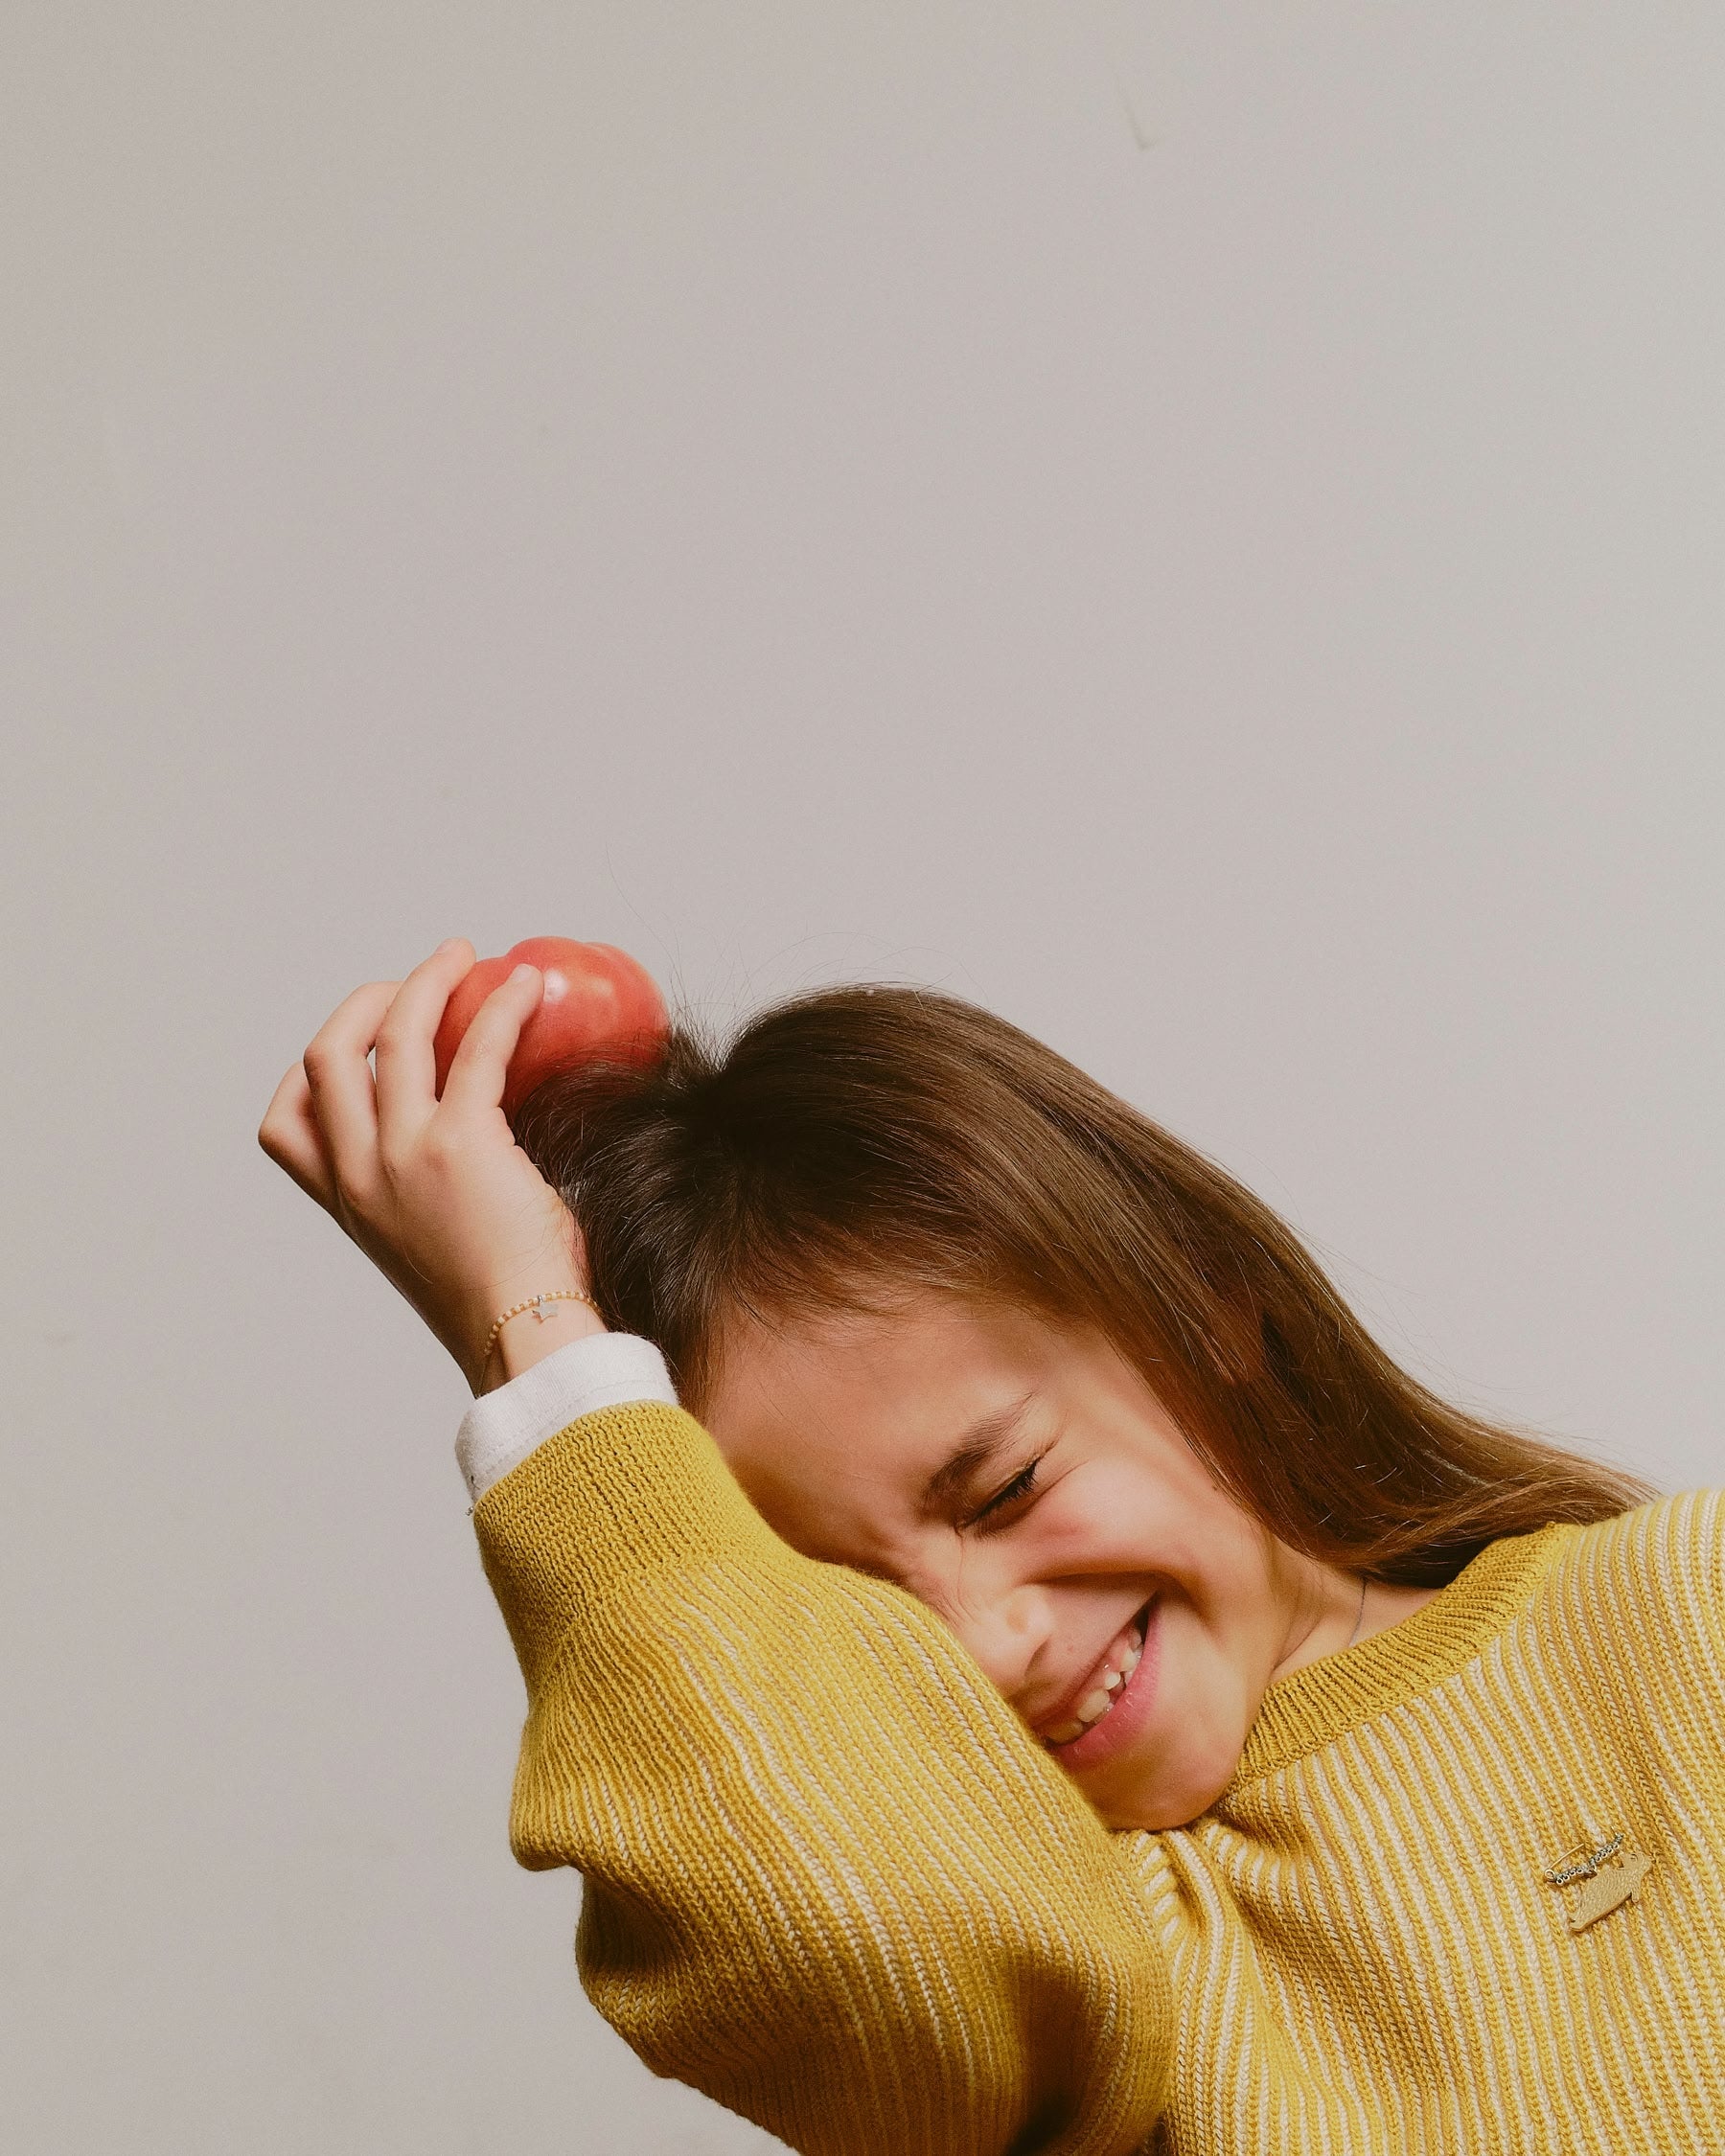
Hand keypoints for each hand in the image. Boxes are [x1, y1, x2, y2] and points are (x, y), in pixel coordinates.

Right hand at [258, 939, 605, 1391]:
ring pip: (394, 1034)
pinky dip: (499, 1006)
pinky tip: (525, 989)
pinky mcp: (462, 1144)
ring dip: (429, 980)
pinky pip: (477, 1048)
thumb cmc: (501, 1302)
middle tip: (421, 979)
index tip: (364, 1036)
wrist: (525, 1338)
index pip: (285, 1122)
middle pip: (326, 1055)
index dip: (315, 1067)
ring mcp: (403, 1155)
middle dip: (367, 1000)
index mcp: (345, 1204)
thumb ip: (422, 1194)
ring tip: (467, 956)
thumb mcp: (428, 1245)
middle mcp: (359, 1175)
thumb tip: (477, 1145)